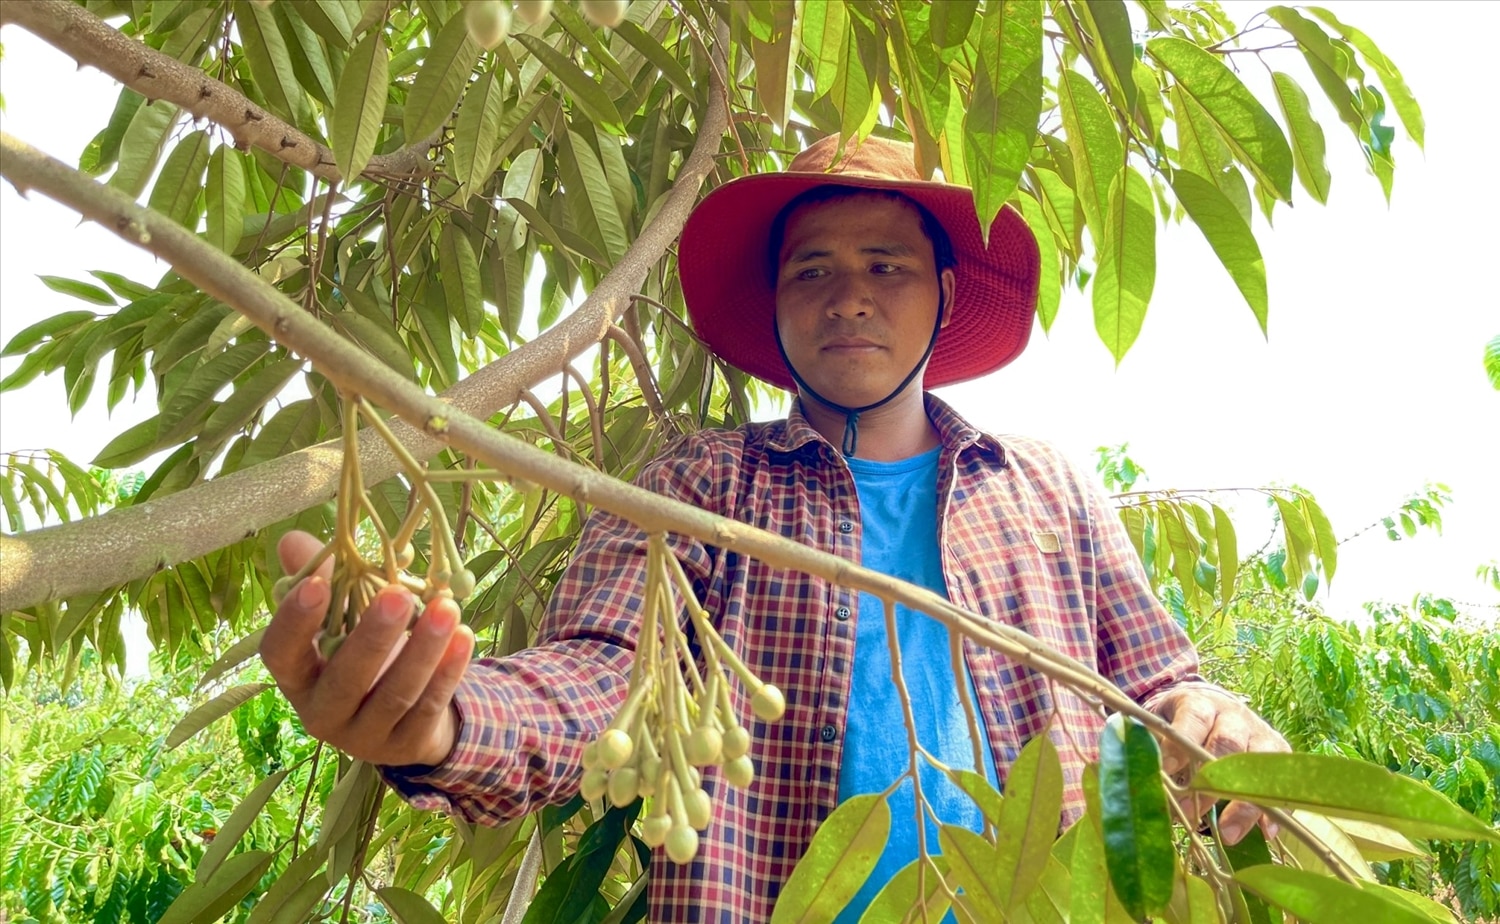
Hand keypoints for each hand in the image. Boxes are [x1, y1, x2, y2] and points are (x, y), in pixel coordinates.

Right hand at [259, 530, 474, 767]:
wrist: (403, 716)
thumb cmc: (363, 653)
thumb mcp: (341, 618)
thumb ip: (322, 577)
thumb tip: (294, 539)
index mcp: (298, 677)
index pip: (280, 654)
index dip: (295, 622)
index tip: (316, 585)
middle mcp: (323, 712)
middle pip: (344, 679)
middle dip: (373, 636)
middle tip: (397, 594)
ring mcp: (365, 736)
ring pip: (394, 695)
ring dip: (423, 649)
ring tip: (447, 607)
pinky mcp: (406, 746)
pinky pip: (428, 707)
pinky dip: (448, 672)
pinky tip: (464, 636)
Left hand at [1151, 684, 1290, 844]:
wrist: (1214, 706)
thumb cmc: (1181, 722)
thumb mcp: (1162, 721)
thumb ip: (1150, 742)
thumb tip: (1131, 766)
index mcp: (1201, 704)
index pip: (1193, 719)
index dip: (1181, 745)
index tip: (1166, 770)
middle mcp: (1234, 717)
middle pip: (1227, 744)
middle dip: (1209, 781)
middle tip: (1189, 813)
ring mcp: (1260, 735)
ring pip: (1259, 767)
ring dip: (1243, 802)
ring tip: (1227, 834)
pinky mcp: (1279, 756)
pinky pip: (1281, 784)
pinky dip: (1275, 809)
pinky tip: (1266, 832)